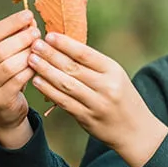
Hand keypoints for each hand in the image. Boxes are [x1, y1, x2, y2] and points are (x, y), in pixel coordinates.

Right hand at [0, 9, 38, 148]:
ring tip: (40, 48)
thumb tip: (30, 20)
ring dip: (27, 55)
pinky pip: (17, 81)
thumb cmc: (6, 78)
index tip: (28, 15)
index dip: (12, 23)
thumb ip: (14, 38)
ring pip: (9, 66)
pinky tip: (38, 65)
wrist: (4, 112)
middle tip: (38, 33)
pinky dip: (30, 71)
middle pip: (0, 49)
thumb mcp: (5, 57)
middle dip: (22, 38)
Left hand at [29, 33, 167, 166]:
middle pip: (73, 68)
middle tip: (34, 45)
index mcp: (113, 70)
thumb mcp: (115, 76)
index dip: (65, 44)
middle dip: (51, 55)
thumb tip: (62, 47)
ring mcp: (96, 104)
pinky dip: (49, 91)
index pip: (85, 54)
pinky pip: (64, 102)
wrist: (136, 130)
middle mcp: (106, 86)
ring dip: (46, 71)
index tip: (48, 36)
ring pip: (66, 84)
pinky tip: (37, 81)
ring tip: (31, 60)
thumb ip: (93, 65)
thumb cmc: (122, 97)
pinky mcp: (87, 119)